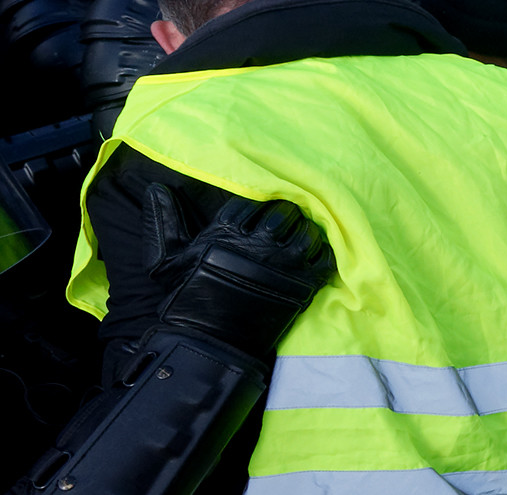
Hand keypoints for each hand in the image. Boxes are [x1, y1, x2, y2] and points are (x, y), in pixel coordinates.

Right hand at [145, 185, 334, 360]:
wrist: (210, 344)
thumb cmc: (187, 300)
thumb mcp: (166, 260)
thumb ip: (164, 221)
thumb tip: (156, 187)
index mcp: (228, 233)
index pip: (252, 203)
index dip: (254, 208)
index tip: (254, 218)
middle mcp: (260, 244)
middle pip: (284, 212)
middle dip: (281, 215)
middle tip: (278, 225)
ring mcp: (286, 263)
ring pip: (307, 230)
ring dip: (303, 231)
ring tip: (294, 239)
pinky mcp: (305, 283)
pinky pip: (324, 255)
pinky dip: (320, 252)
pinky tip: (309, 256)